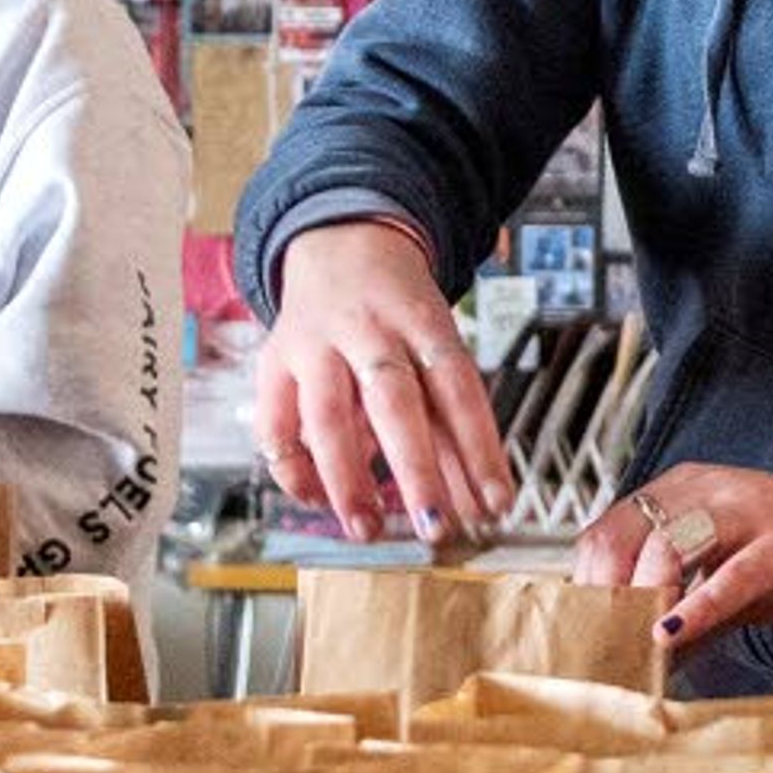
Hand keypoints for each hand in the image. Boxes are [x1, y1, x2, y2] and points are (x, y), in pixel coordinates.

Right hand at [253, 221, 511, 542]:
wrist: (340, 242)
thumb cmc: (400, 312)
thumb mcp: (437, 347)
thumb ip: (453, 423)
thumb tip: (480, 502)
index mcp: (422, 320)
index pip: (457, 386)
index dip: (479, 448)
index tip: (496, 502)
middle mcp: (368, 329)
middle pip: (394, 401)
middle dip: (417, 470)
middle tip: (435, 526)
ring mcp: (316, 344)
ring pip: (327, 416)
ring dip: (347, 480)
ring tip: (367, 529)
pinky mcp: (275, 361)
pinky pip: (276, 423)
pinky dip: (294, 469)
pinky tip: (318, 500)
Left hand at [570, 466, 772, 653]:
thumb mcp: (725, 581)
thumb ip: (680, 608)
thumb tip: (632, 656)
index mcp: (683, 490)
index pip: (608, 529)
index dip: (588, 583)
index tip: (582, 632)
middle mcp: (707, 489)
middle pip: (626, 534)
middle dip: (605, 595)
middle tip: (600, 646)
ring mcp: (746, 510)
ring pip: (669, 545)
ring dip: (643, 601)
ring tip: (631, 645)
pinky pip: (732, 573)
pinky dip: (699, 605)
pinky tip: (675, 631)